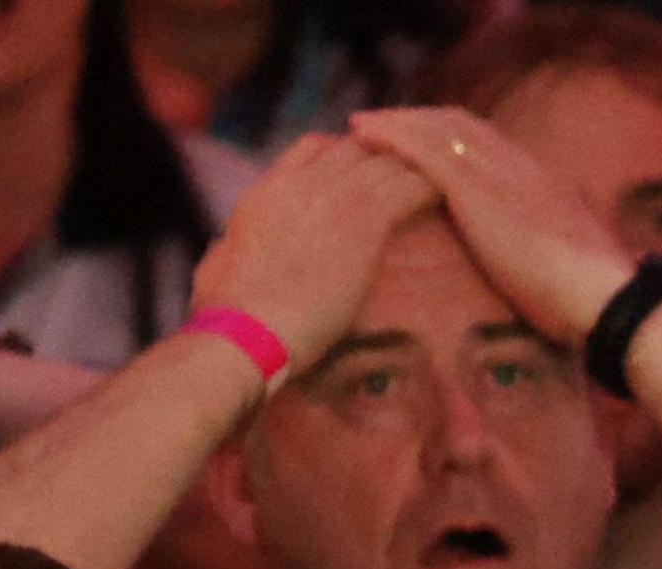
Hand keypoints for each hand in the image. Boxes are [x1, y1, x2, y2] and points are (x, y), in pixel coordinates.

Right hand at [188, 133, 438, 373]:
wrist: (250, 328)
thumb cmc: (229, 314)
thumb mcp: (214, 269)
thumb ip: (225, 249)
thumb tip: (222, 248)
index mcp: (266, 191)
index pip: (315, 146)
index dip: (348, 153)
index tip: (370, 171)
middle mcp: (300, 184)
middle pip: (358, 146)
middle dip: (389, 158)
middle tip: (419, 179)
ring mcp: (332, 197)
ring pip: (387, 161)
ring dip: (414, 172)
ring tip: (443, 187)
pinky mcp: (364, 222)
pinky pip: (410, 188)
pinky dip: (430, 190)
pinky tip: (447, 202)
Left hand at [348, 108, 640, 337]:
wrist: (605, 301)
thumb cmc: (594, 302)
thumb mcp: (578, 268)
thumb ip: (563, 253)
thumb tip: (563, 266)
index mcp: (547, 184)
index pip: (493, 143)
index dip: (454, 137)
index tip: (426, 140)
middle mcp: (523, 167)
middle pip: (461, 125)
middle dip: (420, 119)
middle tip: (383, 124)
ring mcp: (501, 175)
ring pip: (438, 128)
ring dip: (397, 121)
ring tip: (361, 125)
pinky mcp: (478, 191)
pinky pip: (424, 150)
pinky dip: (392, 136)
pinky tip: (364, 135)